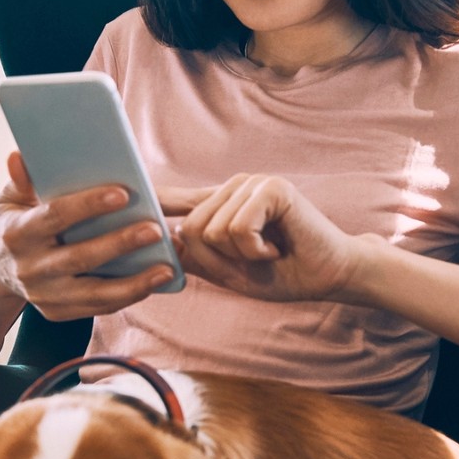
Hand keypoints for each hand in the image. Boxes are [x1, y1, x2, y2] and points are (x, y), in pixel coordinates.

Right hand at [0, 152, 176, 321]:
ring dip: (134, 283)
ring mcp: (43, 296)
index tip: (122, 194)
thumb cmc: (15, 221)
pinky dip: (128, 296)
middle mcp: (29, 268)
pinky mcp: (57, 313)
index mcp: (16, 233)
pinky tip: (155, 283)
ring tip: (167, 268)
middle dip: (119, 244)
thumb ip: (22, 179)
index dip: (88, 205)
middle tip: (155, 230)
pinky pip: (97, 308)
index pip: (55, 216)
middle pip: (80, 257)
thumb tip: (19, 156)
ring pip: (94, 293)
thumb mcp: (10, 198)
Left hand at [161, 174, 367, 302]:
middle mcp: (233, 187)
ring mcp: (252, 184)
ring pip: (212, 231)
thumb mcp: (231, 272)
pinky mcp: (271, 188)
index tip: (125, 191)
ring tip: (269, 252)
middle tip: (256, 260)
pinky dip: (256, 251)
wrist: (332, 274)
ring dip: (242, 257)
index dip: (151, 199)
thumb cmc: (286, 273)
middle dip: (220, 259)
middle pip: (190, 229)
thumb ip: (198, 257)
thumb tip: (163, 242)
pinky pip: (238, 229)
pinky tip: (277, 247)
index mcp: (222, 203)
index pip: (178, 200)